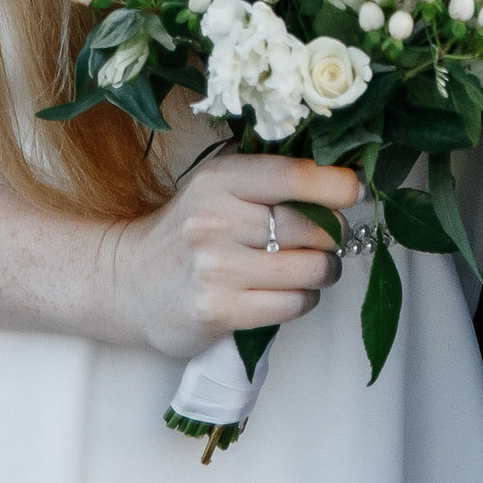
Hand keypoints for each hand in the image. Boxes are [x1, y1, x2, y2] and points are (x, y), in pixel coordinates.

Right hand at [100, 154, 360, 359]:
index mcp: (221, 178)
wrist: (128, 282)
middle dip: (332, 235)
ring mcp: (215, 268)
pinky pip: (293, 305)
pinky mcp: (218, 311)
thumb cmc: (188, 229)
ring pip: (311, 269)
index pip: (294, 175)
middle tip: (323, 239)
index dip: (337, 184)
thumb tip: (344, 170)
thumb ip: (269, 175)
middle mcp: (215, 219)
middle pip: (313, 226)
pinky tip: (287, 293)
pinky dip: (303, 300)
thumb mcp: (218, 186)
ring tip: (309, 267)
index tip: (354, 190)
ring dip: (323, 271)